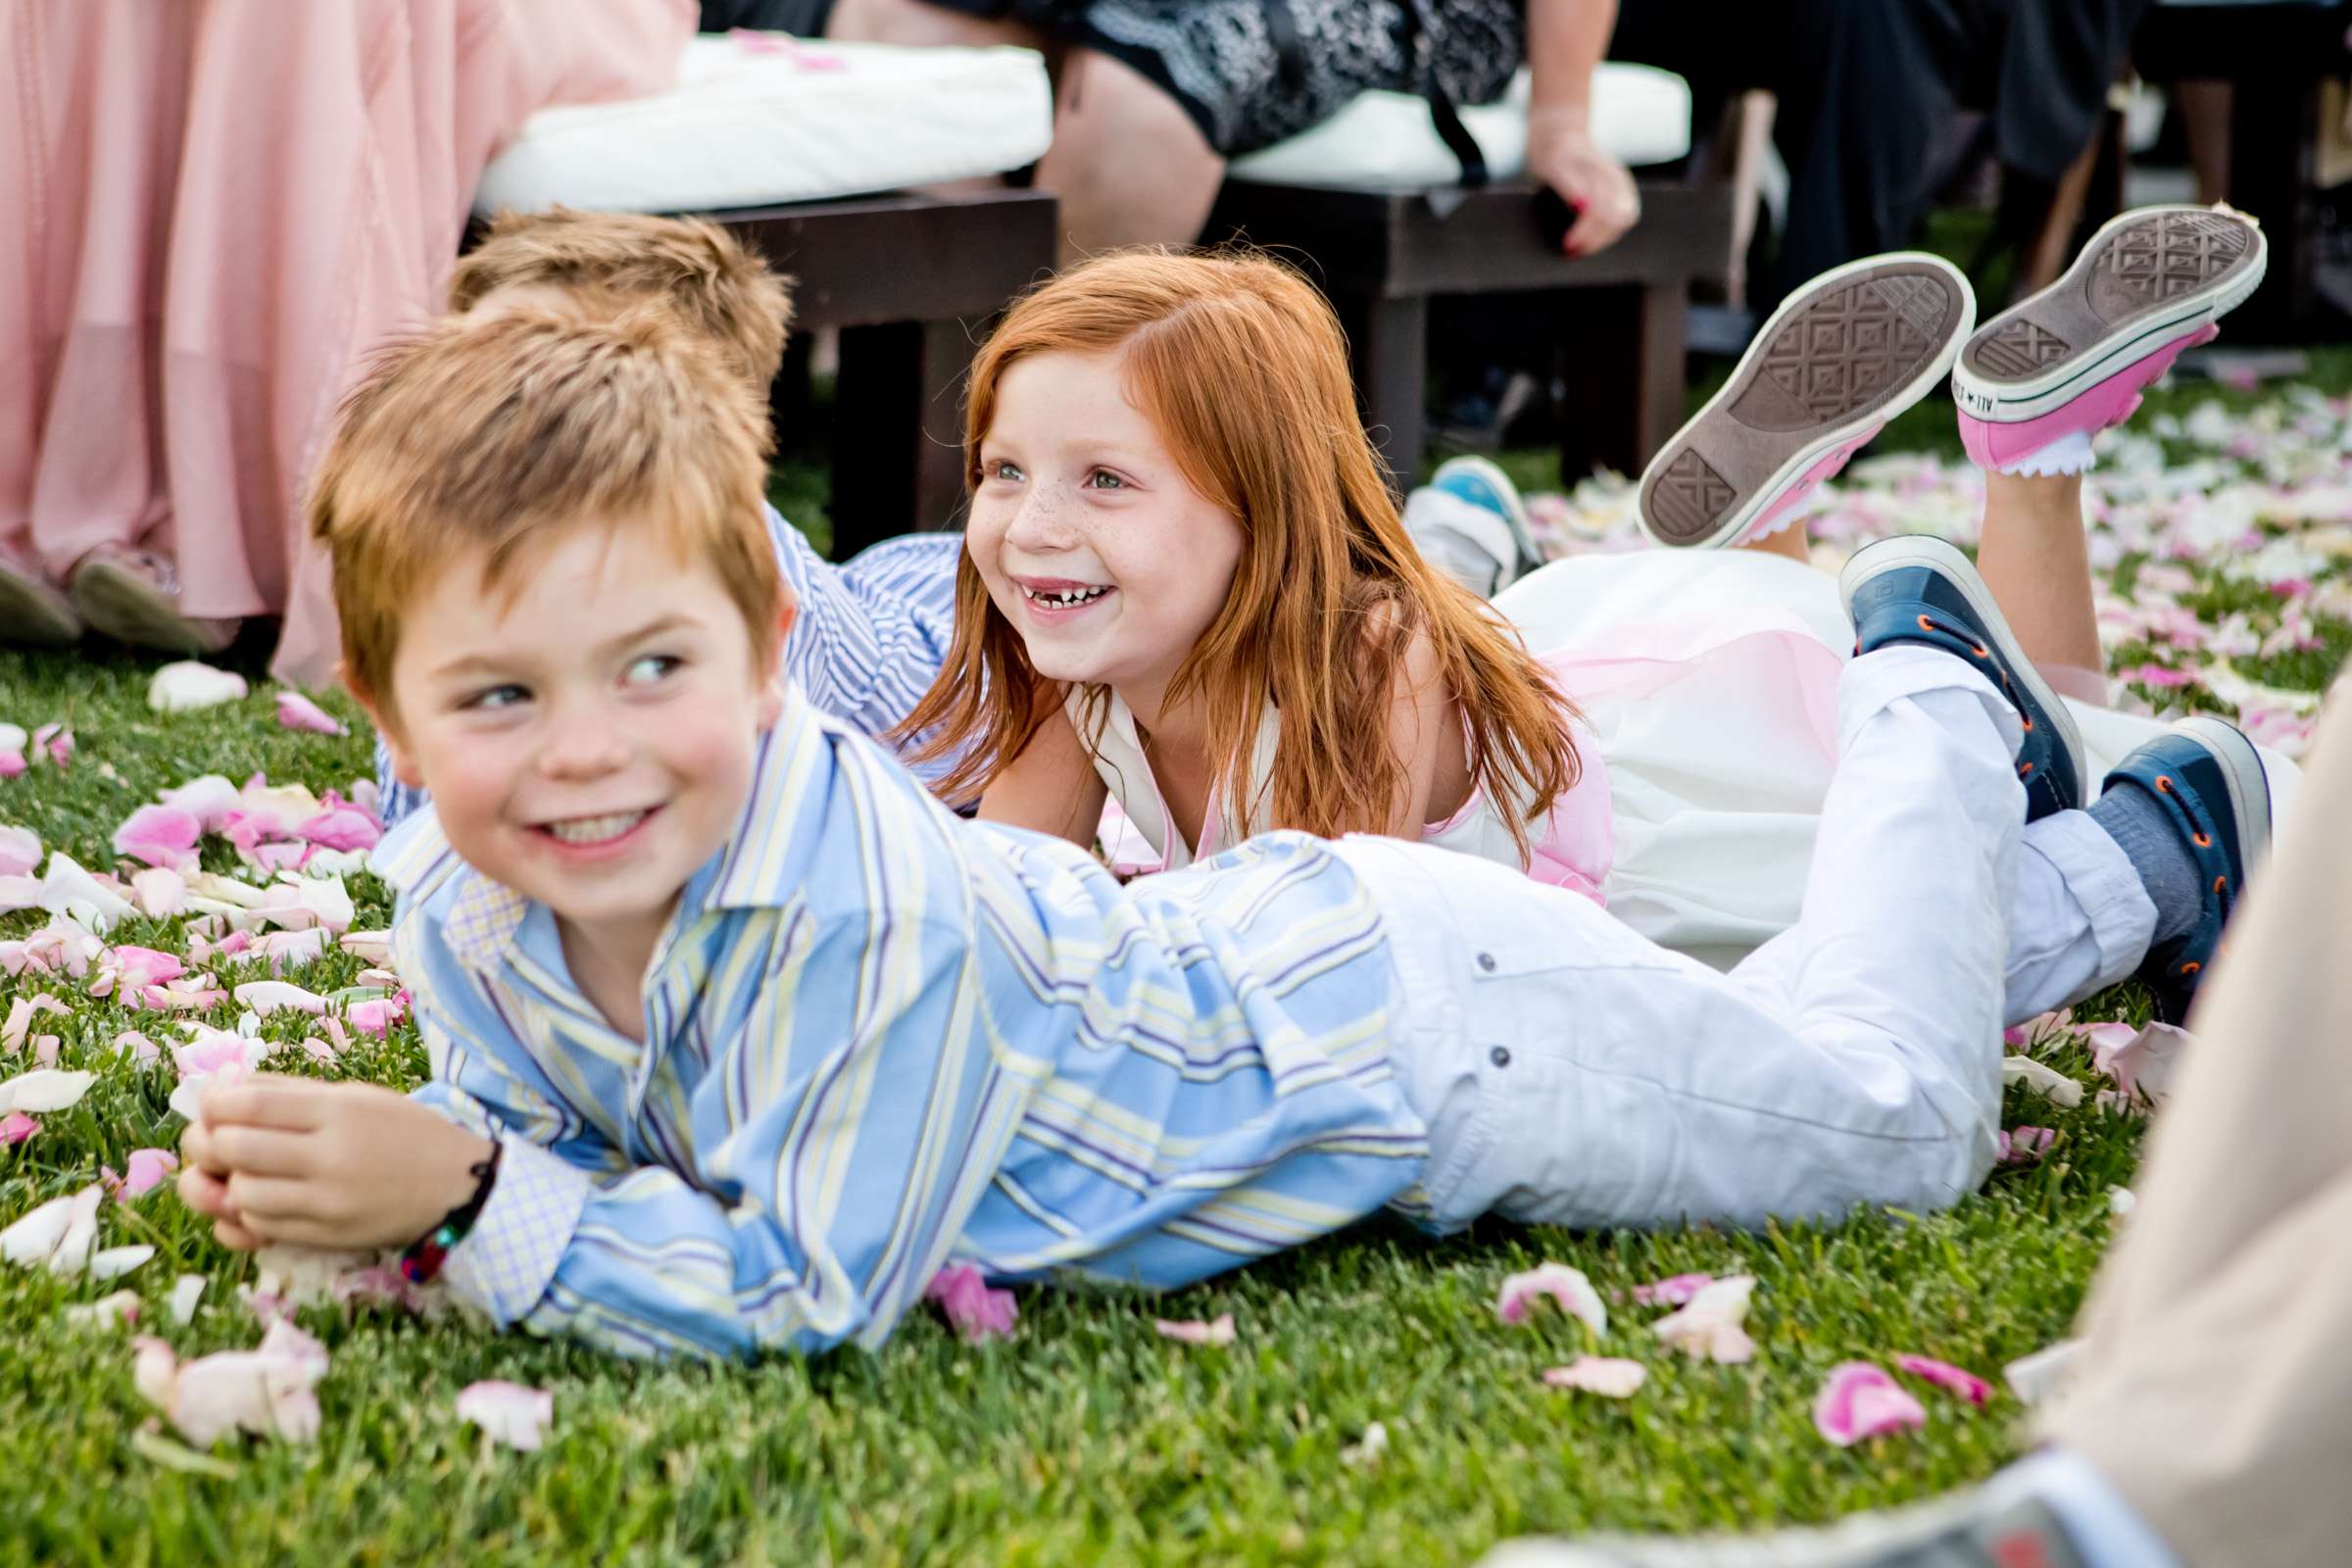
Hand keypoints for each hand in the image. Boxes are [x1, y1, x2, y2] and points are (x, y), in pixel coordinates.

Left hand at [177, 1075, 493, 1252]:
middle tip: (220, 1140)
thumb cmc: (403, 1132)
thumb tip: (221, 1091)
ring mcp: (327, 1202)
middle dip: (211, 1143)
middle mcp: (331, 1156)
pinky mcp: (325, 1236)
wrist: (457, 1186)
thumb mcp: (355, 1096)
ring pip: (240, 1194)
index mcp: (339, 1110)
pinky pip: (261, 1226)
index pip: (248, 1103)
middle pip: (233, 1148)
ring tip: (245, 1172)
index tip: (214, 1104)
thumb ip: (290, 1093)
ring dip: (230, 1182)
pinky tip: (264, 1199)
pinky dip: (249, 1212)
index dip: (214, 1103)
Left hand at [1526, 117, 1639, 257]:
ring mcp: (1621, 187)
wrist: (1560, 137)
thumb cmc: (1554, 152)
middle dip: (1595, 239)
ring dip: (1600, 240)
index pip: (1604, 209)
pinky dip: (1603, 235)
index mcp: (1604, 171)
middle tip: (1570, 251)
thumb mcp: (1553, 163)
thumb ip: (1568, 183)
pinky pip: (1620, 220)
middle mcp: (1618, 180)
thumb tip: (1583, 206)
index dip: (1587, 231)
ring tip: (1576, 250)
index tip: (1567, 244)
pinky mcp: (1618, 196)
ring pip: (1623, 221)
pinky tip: (1585, 241)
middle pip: (1619, 218)